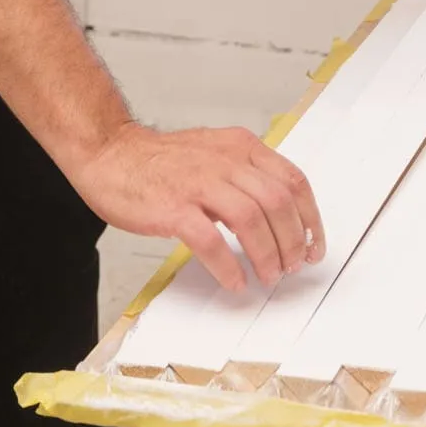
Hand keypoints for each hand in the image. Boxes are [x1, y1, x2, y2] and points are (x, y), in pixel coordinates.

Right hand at [71, 120, 324, 292]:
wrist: (111, 153)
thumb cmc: (163, 161)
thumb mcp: (216, 153)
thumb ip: (246, 176)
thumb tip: (279, 216)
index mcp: (241, 146)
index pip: (292, 181)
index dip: (310, 218)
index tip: (314, 246)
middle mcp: (225, 160)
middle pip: (277, 202)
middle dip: (291, 242)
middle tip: (290, 267)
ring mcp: (199, 183)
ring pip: (251, 220)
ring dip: (266, 255)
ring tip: (267, 276)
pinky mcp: (173, 207)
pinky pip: (211, 241)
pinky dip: (228, 266)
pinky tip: (234, 280)